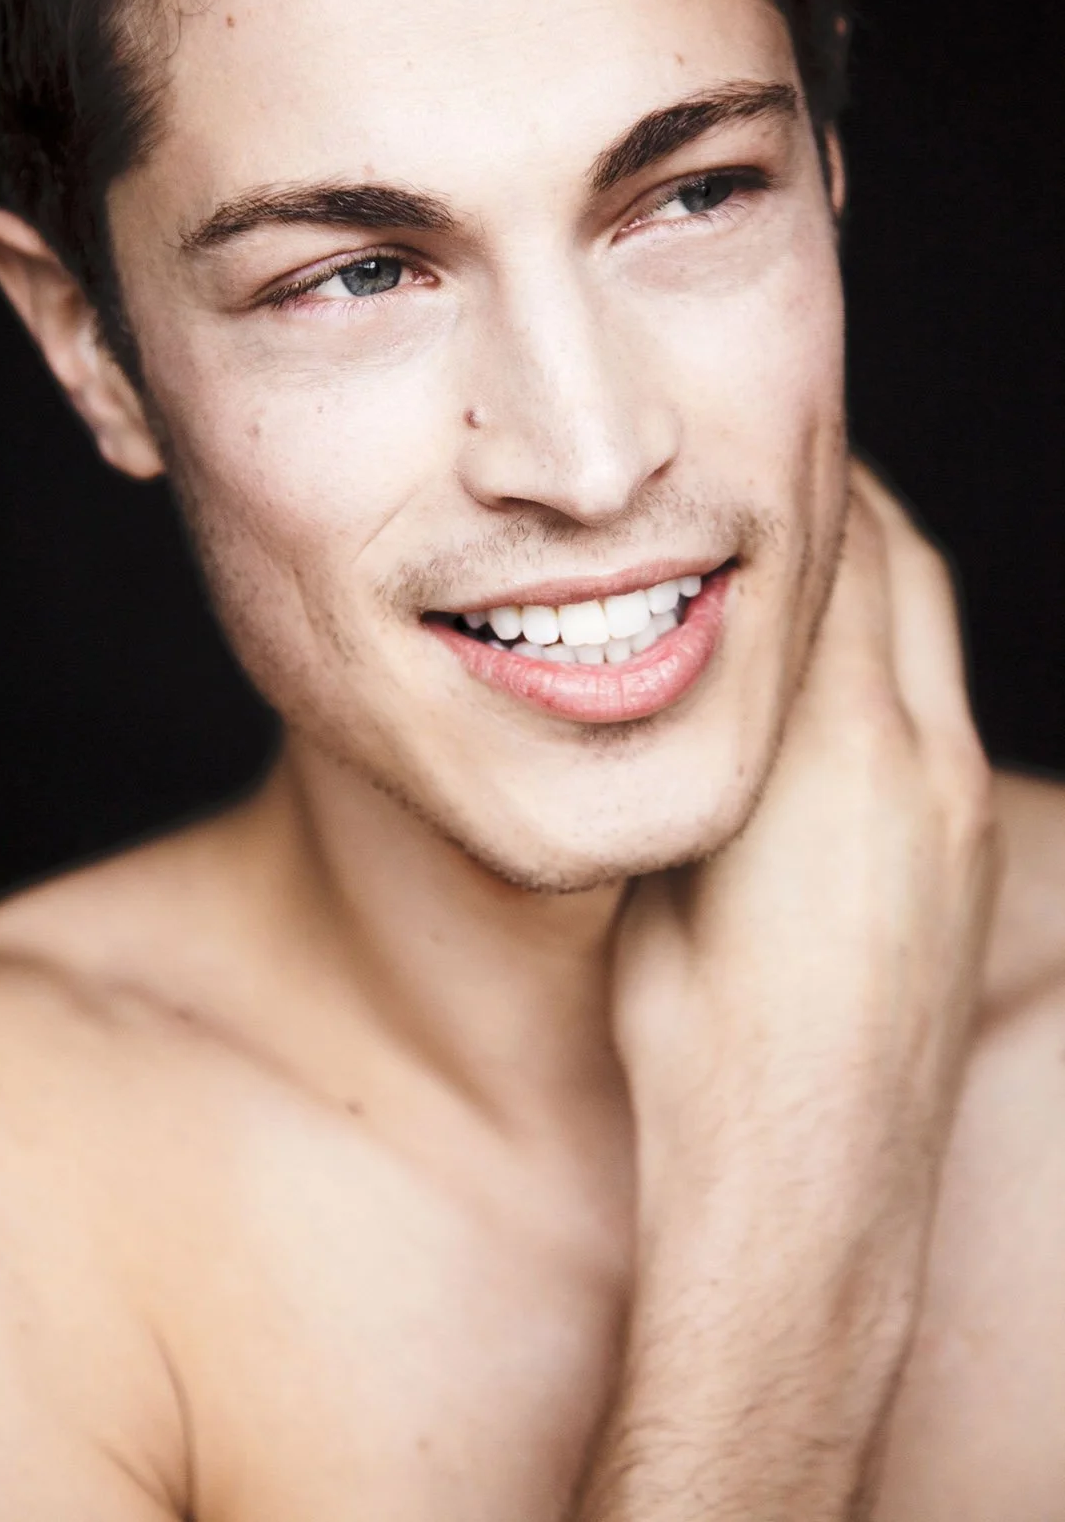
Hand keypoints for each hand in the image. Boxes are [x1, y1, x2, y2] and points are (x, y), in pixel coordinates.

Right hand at [582, 467, 998, 1518]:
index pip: (818, 554)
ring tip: (792, 546)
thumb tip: (673, 668)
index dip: (775, 480)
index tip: (732, 438)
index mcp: (827, 756)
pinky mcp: (972, 862)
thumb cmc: (691, 1045)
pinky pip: (941, 701)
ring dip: (871, 569)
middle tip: (765, 461)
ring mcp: (960, 814)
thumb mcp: (657, 870)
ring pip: (928, 627)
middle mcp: (923, 766)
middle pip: (897, 562)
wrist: (806, 1191)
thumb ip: (682, 751)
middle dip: (836, 496)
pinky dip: (892, 649)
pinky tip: (825, 676)